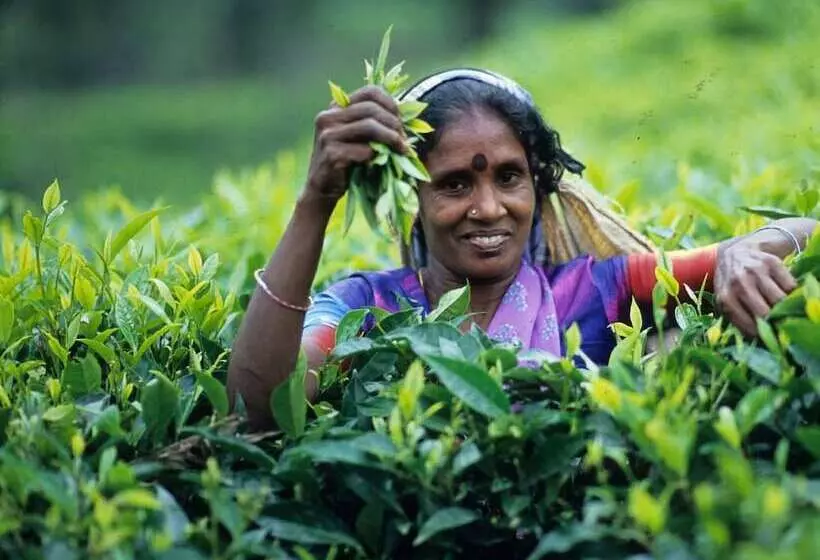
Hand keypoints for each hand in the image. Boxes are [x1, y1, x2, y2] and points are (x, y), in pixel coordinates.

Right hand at [301, 86, 406, 211]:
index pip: (369, 92)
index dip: (390, 103)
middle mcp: (328, 117)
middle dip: (393, 123)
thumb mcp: (356, 136)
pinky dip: (377, 156)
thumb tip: (404, 115)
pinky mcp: (331, 154)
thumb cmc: (345, 161)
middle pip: (371, 109)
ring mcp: (328, 135)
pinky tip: (381, 162)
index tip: (401, 121)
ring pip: (369, 126)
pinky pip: (364, 150)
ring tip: (401, 149)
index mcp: (336, 107)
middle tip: (404, 139)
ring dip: (391, 138)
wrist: (322, 188)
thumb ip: (371, 122)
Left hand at [713, 239, 797, 336]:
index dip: (763, 335)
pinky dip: (791, 292)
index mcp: (725, 298)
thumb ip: (735, 319)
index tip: (770, 338)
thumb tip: (756, 342)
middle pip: (767, 313)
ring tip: (783, 309)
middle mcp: (739, 283)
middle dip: (775, 322)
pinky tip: (785, 292)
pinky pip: (790, 285)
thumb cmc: (730, 284)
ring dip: (785, 307)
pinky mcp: (771, 262)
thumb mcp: (724, 301)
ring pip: (781, 299)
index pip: (750, 325)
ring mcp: (755, 272)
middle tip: (780, 325)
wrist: (735, 252)